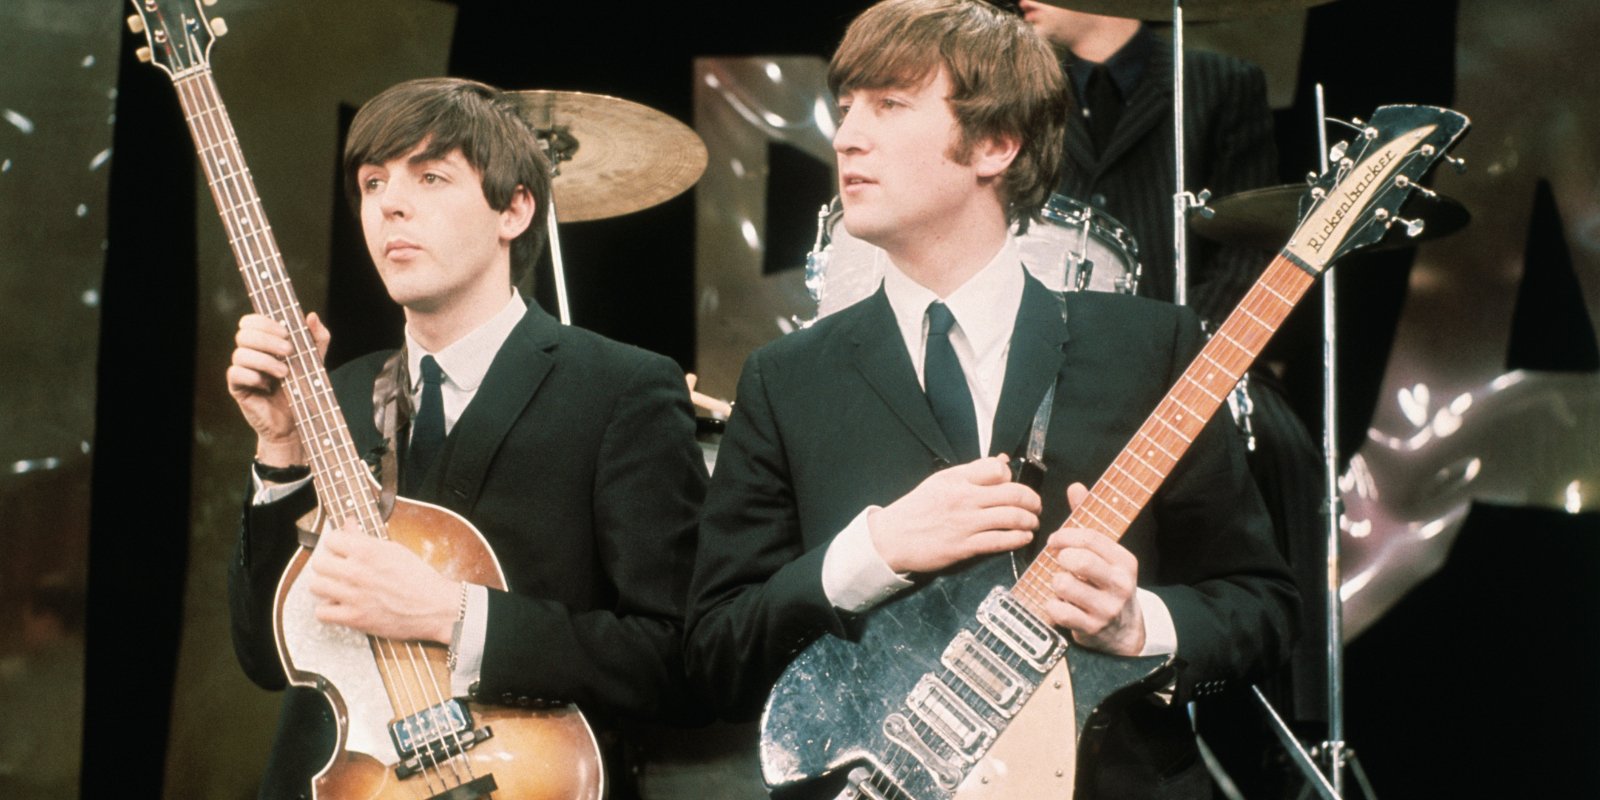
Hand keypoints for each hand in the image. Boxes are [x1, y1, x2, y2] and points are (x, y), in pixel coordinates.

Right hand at [225, 312, 330, 465]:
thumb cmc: (304, 388)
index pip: (251, 321)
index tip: (286, 332)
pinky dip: (252, 376)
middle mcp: (250, 353)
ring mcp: (242, 370)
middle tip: (289, 351)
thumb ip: (317, 338)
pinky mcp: (237, 388)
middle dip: (268, 340)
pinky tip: (267, 385)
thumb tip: (312, 315)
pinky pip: (234, 374)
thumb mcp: (316, 360)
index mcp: (264, 343)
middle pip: (244, 334)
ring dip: (265, 361)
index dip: (264, 322)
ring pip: (239, 354)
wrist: (299, 421)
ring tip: (285, 374)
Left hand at [305, 523, 461, 643]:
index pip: (331, 539)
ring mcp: (353, 596)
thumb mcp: (394, 549)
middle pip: (318, 563)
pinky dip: (329, 610)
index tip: (343, 551)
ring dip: (326, 587)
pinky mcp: (354, 618)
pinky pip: (322, 612)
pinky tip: (341, 606)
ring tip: (339, 589)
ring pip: (316, 586)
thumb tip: (348, 523)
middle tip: (339, 571)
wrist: (434, 607)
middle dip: (328, 565)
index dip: (338, 545)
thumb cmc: (419, 578)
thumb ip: (365, 537)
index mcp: (367, 550)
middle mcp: (356, 571)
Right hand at [868, 455, 1039, 574]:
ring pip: (1011, 517)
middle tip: (1036, 506)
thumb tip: (1003, 462)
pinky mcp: (965, 547)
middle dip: (1032, 500)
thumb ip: (972, 472)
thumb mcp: (941, 481)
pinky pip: (1000, 541)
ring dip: (1030, 520)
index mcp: (957, 479)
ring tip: (1032, 522)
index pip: (997, 469)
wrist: (892, 538)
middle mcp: (964, 498)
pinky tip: (1024, 537)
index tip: (1014, 486)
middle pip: (1013, 494)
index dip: (1011, 477)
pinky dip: (1018, 538)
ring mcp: (965, 523)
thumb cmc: (917, 509)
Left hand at [1040, 482, 1144, 654]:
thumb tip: (1075, 486)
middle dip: (1060, 558)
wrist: (1124, 631)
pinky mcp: (1091, 628)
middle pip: (1079, 560)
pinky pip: (1058, 610)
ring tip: (1061, 585)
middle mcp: (1120, 584)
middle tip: (1058, 562)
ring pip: (1064, 584)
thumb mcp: (1105, 554)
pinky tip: (1060, 604)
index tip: (1055, 540)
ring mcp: (1107, 608)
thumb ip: (1088, 521)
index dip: (1065, 535)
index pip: (1090, 538)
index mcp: (1124, 561)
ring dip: (1054, 582)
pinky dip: (1052, 605)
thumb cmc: (1106, 584)